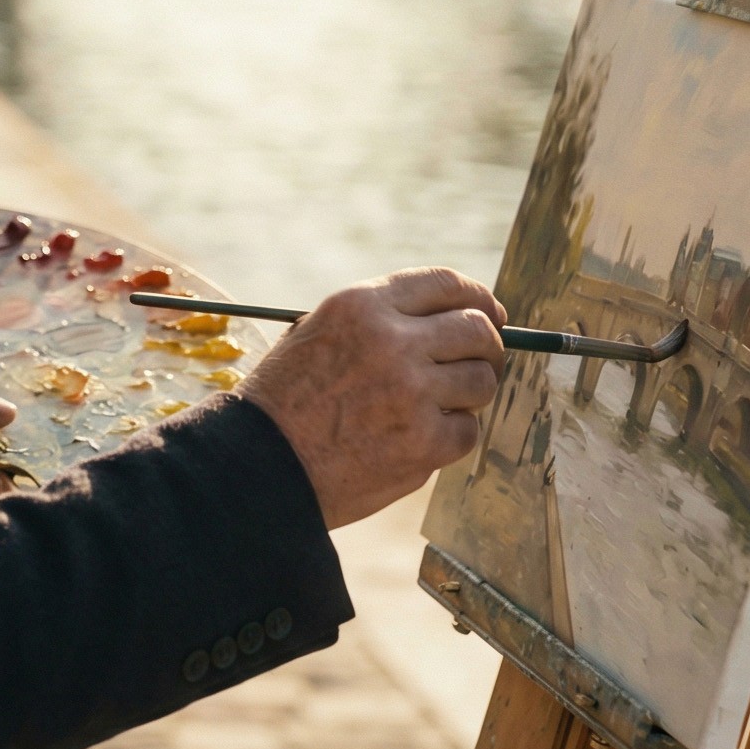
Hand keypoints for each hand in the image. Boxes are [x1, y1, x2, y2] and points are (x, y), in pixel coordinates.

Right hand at [240, 268, 505, 529]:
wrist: (260, 465)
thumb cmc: (287, 399)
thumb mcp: (320, 331)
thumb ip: (380, 318)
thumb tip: (454, 316)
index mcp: (362, 305)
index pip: (447, 283)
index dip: (478, 297)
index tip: (489, 313)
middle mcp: (391, 340)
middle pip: (477, 329)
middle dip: (488, 345)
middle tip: (481, 361)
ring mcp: (411, 392)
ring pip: (481, 380)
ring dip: (470, 393)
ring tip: (443, 404)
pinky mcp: (423, 442)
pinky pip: (467, 430)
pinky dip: (452, 435)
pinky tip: (421, 437)